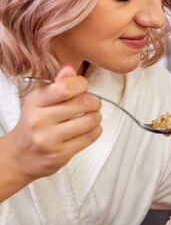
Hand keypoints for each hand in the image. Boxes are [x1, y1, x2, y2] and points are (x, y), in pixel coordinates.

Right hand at [2, 65, 101, 196]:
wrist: (20, 155)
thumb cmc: (34, 124)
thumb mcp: (40, 100)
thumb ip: (57, 84)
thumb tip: (71, 69)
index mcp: (35, 102)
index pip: (66, 87)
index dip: (82, 84)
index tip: (83, 87)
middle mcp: (40, 120)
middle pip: (84, 103)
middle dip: (94, 101)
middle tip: (91, 103)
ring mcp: (50, 139)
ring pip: (91, 121)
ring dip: (96, 117)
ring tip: (90, 117)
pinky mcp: (61, 154)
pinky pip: (91, 137)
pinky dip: (96, 130)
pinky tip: (88, 129)